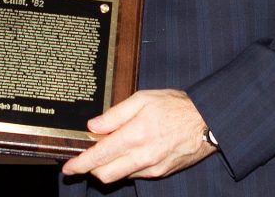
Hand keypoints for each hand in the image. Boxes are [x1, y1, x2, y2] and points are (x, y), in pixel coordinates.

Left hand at [61, 89, 213, 182]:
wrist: (207, 121)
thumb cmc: (174, 105)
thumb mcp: (142, 99)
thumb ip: (115, 114)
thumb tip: (93, 125)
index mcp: (134, 136)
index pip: (99, 156)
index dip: (80, 164)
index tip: (68, 167)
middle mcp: (142, 156)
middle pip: (105, 174)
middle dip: (91, 169)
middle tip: (84, 159)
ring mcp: (152, 168)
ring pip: (120, 176)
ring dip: (109, 168)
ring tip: (108, 151)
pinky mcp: (161, 173)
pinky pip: (136, 174)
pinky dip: (126, 167)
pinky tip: (129, 152)